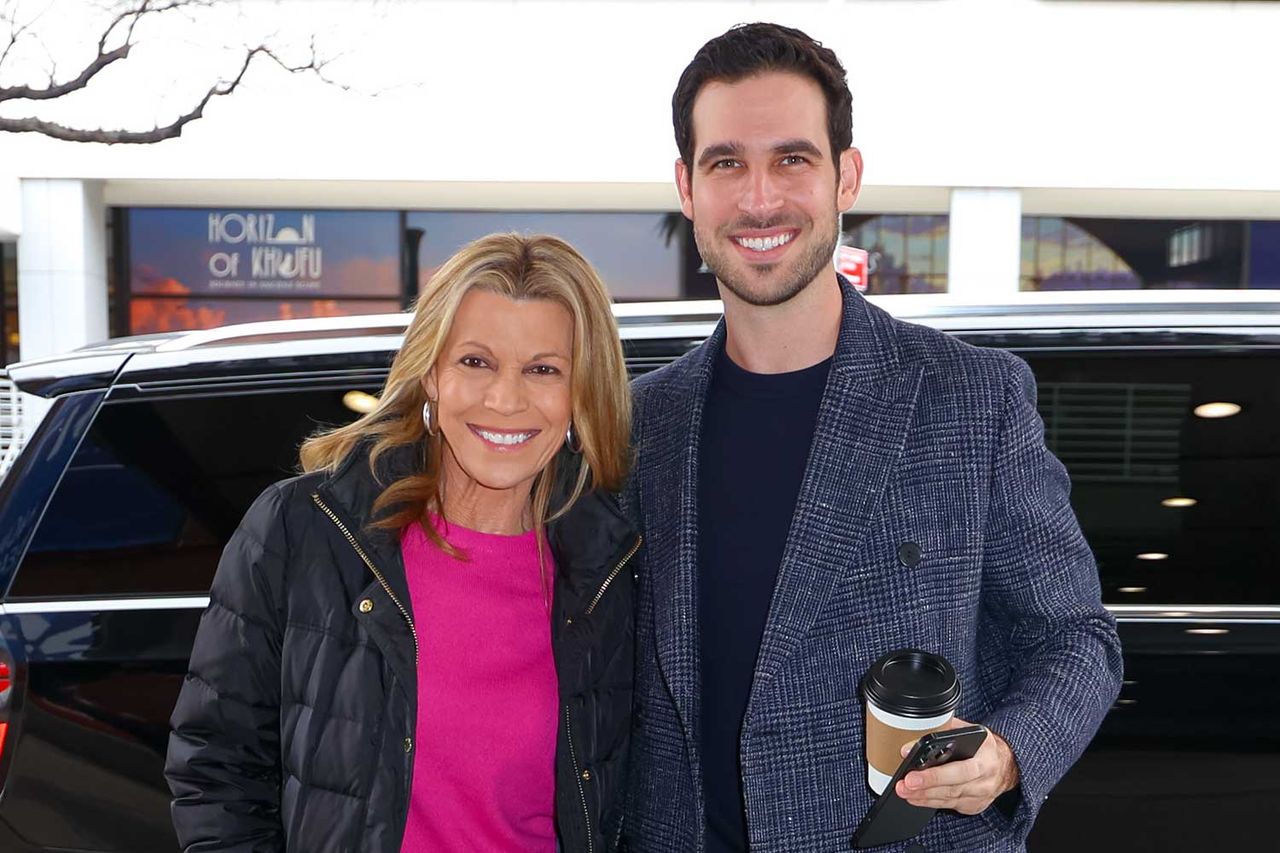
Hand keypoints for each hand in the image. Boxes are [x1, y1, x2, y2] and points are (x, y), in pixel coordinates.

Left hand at [894, 717, 1019, 814]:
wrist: (1007, 765)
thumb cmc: (985, 747)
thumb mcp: (972, 731)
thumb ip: (947, 730)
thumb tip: (916, 737)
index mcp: (985, 758)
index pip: (960, 769)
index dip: (936, 773)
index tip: (914, 769)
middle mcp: (985, 779)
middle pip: (952, 787)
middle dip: (925, 786)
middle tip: (905, 784)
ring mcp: (980, 795)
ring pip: (949, 798)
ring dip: (923, 796)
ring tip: (904, 791)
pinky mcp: (974, 805)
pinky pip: (949, 805)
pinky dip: (930, 802)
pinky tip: (916, 798)